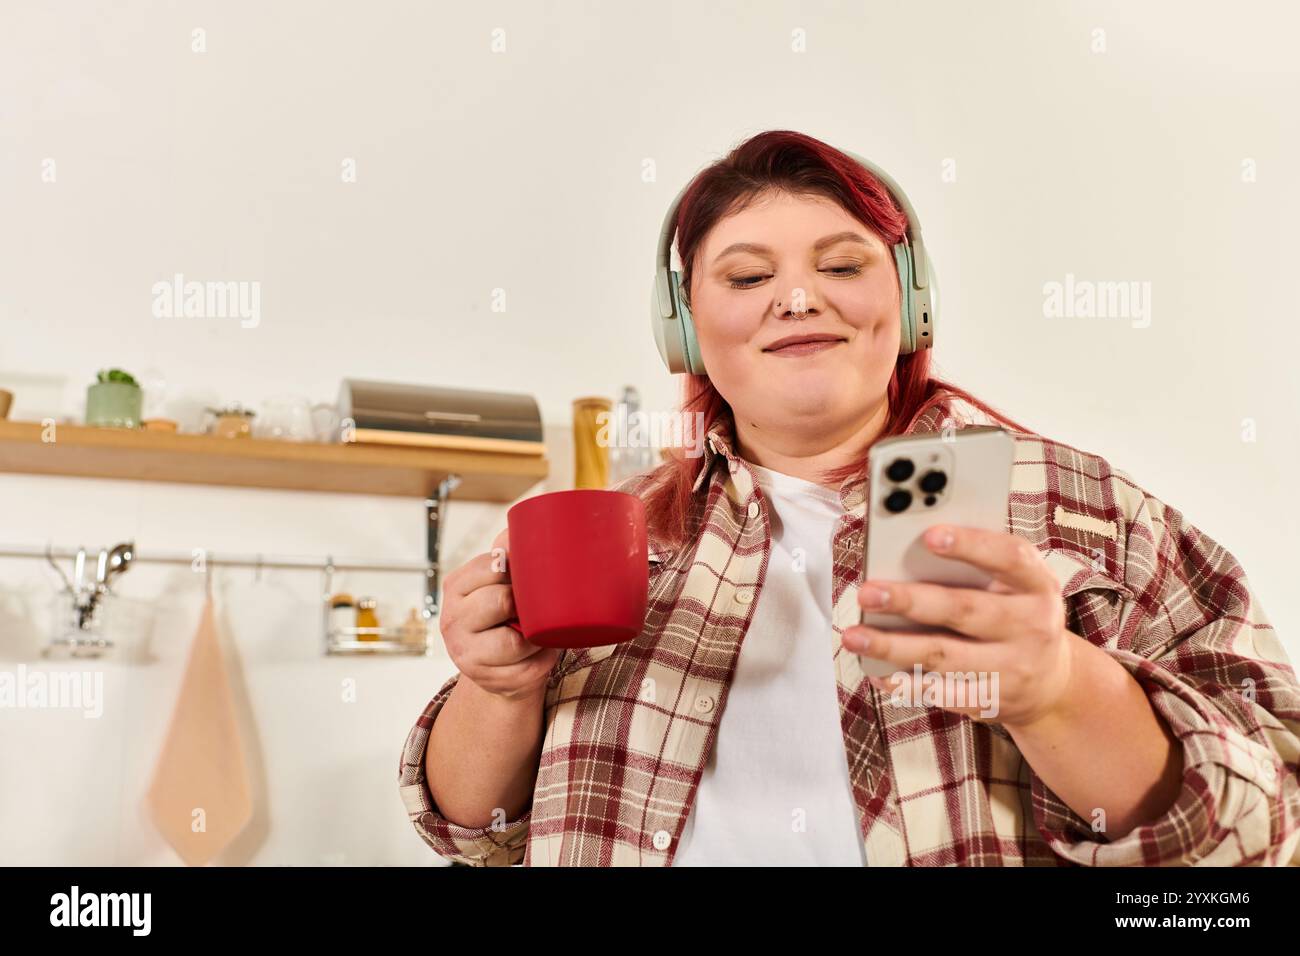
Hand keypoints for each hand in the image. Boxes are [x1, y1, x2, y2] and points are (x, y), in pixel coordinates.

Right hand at [438, 526, 562, 700]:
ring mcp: (467, 654)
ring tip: (539, 632)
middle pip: (500, 601)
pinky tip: (540, 653)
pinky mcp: (489, 681)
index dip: (515, 570)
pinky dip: (544, 660)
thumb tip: (520, 526)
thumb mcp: (496, 582)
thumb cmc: (504, 614)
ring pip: (515, 641)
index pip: (490, 567)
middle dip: (525, 604)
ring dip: (537, 636)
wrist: (498, 668)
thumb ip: (506, 553)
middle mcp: (452, 620)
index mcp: (456, 587)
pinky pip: (529, 668)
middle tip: (534, 607)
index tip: (525, 574)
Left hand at [842, 524, 1078, 728]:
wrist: (1052, 682)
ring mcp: (1012, 668)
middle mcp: (1031, 626)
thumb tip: (908, 550)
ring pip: (944, 656)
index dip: (971, 545)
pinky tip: (877, 670)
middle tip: (868, 592)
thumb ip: (976, 565)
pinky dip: (906, 682)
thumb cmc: (1016, 613)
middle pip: (965, 610)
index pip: (1008, 557)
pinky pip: (941, 693)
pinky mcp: (991, 700)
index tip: (929, 535)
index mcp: (1037, 584)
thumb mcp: (1015, 584)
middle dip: (911, 601)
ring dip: (893, 647)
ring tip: (854, 636)